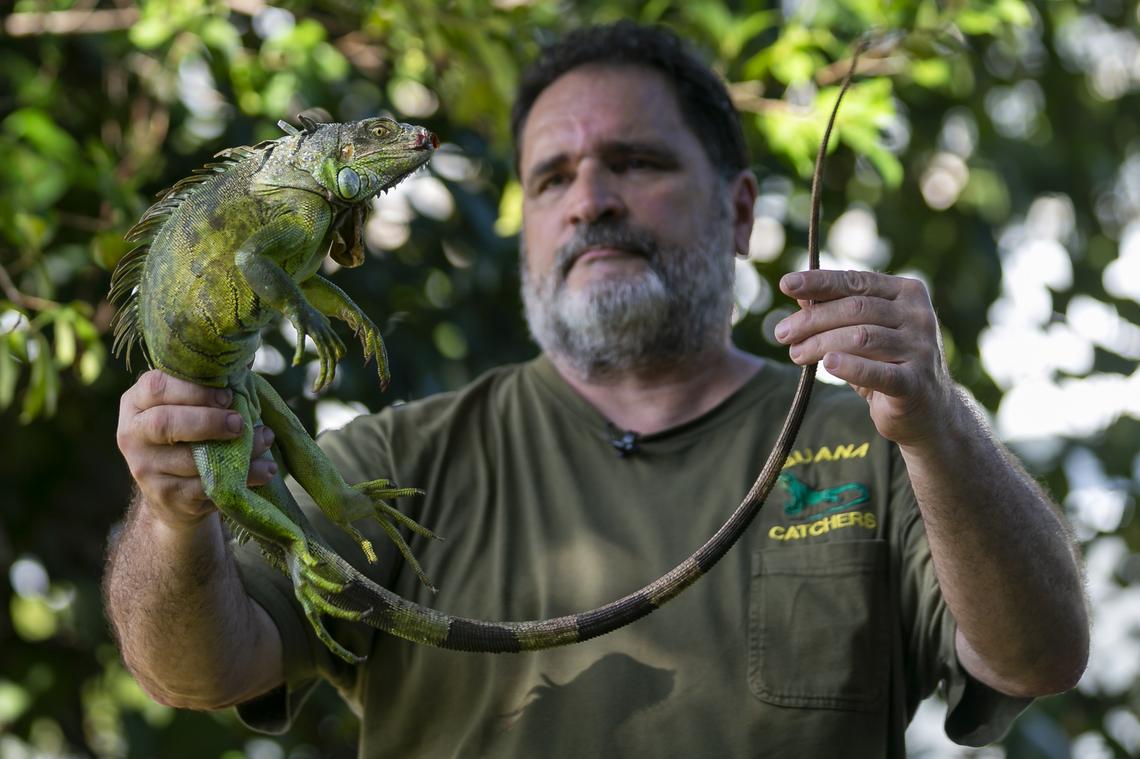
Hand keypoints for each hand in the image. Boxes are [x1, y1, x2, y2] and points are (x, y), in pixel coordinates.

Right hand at [116, 370, 277, 527]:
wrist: (173, 494)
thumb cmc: (189, 435)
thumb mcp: (189, 407)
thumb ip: (210, 386)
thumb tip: (246, 356)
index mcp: (136, 403)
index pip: (156, 387)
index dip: (194, 390)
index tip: (227, 395)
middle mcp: (133, 435)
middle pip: (164, 423)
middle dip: (208, 420)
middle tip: (240, 422)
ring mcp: (146, 469)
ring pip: (189, 459)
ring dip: (235, 450)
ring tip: (265, 441)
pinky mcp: (167, 496)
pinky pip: (206, 487)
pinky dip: (242, 477)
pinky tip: (265, 469)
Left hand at [773, 270, 953, 445]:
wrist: (929, 411)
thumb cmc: (888, 365)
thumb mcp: (863, 334)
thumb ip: (838, 313)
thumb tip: (800, 296)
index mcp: (907, 293)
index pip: (856, 281)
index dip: (819, 282)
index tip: (785, 284)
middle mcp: (918, 316)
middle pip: (855, 309)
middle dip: (812, 320)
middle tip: (781, 333)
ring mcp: (920, 349)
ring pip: (860, 337)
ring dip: (820, 344)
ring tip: (795, 354)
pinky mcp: (915, 383)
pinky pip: (877, 372)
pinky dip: (850, 367)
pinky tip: (828, 364)